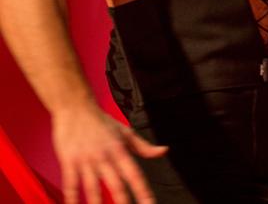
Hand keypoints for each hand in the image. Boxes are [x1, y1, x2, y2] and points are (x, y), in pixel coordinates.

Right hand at [52, 103, 166, 203]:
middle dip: (123, 203)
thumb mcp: (126, 132)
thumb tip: (164, 151)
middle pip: (116, 185)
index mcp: (120, 151)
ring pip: (92, 188)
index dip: (143, 191)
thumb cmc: (102, 121)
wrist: (76, 108)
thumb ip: (144, 146)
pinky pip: (71, 184)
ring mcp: (86, 160)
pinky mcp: (69, 161)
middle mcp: (104, 157)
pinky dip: (71, 197)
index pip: (134, 175)